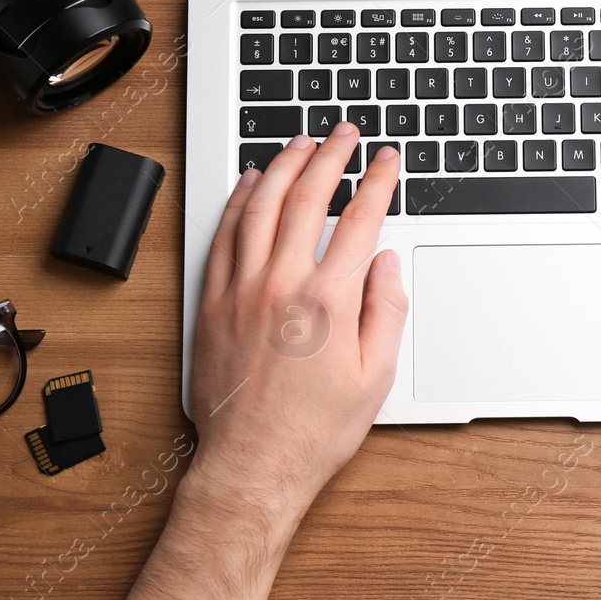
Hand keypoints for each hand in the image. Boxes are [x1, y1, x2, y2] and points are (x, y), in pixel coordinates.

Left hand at [186, 124, 407, 513]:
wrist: (252, 466)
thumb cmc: (314, 431)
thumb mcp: (376, 378)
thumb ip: (387, 312)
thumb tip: (386, 264)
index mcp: (329, 301)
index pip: (360, 220)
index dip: (378, 181)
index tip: (387, 159)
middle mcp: (282, 285)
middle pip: (307, 198)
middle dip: (331, 156)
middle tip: (345, 133)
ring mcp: (242, 290)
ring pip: (261, 206)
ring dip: (283, 166)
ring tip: (300, 143)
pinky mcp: (213, 303)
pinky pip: (223, 236)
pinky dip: (238, 201)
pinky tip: (250, 183)